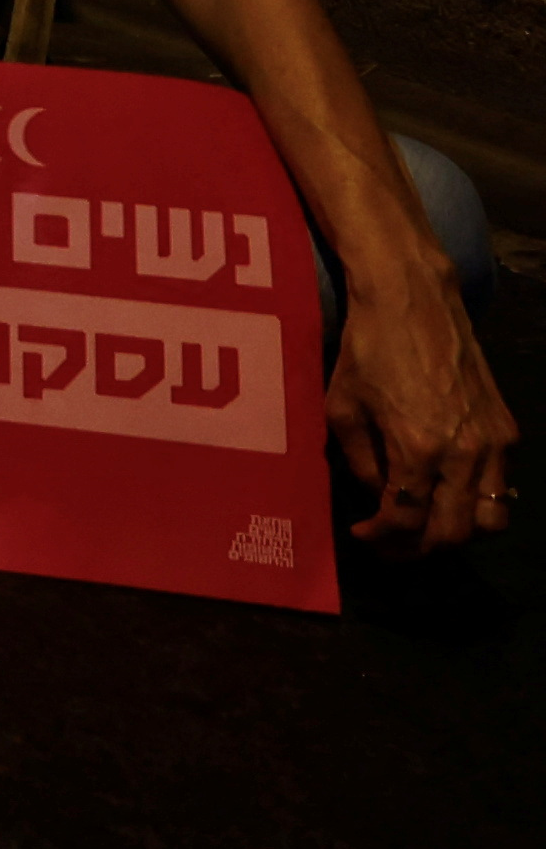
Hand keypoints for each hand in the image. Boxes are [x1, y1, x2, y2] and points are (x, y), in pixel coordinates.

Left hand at [333, 272, 518, 556]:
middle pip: (454, 533)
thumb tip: (375, 497)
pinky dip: (479, 503)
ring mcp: (493, 443)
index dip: (383, 539)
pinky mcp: (507, 428)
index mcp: (418, 449)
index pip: (407, 521)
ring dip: (457, 534)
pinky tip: (448, 494)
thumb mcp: (342, 408)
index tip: (364, 535)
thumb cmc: (366, 349)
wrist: (411, 300)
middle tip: (393, 543)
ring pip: (491, 520)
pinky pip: (502, 486)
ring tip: (425, 526)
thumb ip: (361, 462)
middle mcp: (464, 453)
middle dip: (420, 548)